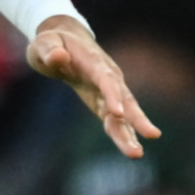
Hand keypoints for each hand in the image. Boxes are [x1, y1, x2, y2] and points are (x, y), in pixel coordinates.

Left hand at [27, 14, 160, 157]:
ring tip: (137, 153)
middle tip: (151, 135)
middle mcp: (107, 76)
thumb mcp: (43, 43)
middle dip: (136, 118)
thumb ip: (49, 50)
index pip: (105, 79)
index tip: (119, 113)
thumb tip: (59, 56)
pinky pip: (115, 120)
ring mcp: (109, 90)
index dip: (112, 95)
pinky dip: (123, 134)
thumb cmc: (52, 42)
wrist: (64, 40)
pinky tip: (132, 150)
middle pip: (125, 99)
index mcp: (93, 62)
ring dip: (131, 133)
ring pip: (124, 113)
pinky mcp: (104, 101)